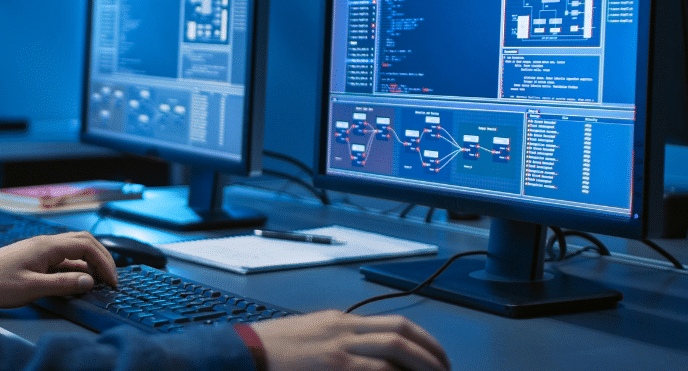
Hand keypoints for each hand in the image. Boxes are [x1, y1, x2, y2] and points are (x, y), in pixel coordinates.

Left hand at [0, 231, 119, 307]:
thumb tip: (89, 281)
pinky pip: (64, 255)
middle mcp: (47, 242)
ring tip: (100, 278)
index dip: (104, 263)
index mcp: (48, 246)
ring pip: (75, 246)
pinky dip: (78, 265)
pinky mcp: (37, 256)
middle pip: (84, 241)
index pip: (86, 247)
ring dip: (91, 260)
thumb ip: (63, 284)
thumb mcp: (32, 287)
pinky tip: (79, 278)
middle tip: (112, 278)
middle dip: (102, 258)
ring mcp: (42, 248)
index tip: (112, 280)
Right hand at [251, 310, 449, 370]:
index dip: (420, 338)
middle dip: (430, 351)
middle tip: (445, 368)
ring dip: (422, 363)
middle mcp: (343, 328)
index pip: (391, 323)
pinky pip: (375, 369)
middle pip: (400, 332)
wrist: (243, 352)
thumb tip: (366, 359)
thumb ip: (338, 342)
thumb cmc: (270, 350)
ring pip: (394, 348)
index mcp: (339, 321)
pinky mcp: (334, 364)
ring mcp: (339, 347)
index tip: (433, 355)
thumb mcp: (310, 339)